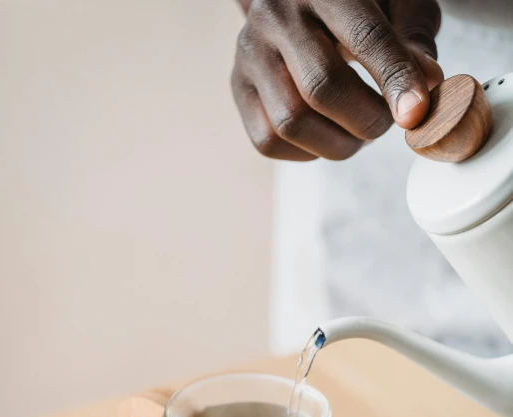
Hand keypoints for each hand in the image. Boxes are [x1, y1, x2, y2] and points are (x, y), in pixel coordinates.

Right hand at [231, 0, 442, 160]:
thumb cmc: (360, 2)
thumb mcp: (397, 3)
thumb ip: (414, 39)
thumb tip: (428, 85)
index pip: (364, 37)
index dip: (394, 80)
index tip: (416, 114)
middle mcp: (276, 15)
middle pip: (321, 87)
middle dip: (366, 120)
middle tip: (387, 123)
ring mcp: (250, 53)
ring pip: (292, 122)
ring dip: (338, 143)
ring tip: (358, 130)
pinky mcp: (238, 87)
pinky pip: (269, 140)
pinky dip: (307, 151)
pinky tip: (326, 132)